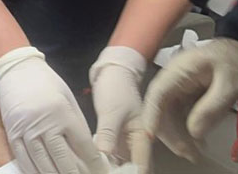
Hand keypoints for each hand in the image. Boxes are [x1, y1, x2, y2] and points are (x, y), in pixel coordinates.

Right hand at [0, 47, 109, 173]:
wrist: (15, 69)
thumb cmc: (46, 82)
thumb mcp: (68, 98)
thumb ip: (78, 124)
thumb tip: (88, 151)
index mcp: (62, 112)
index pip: (82, 145)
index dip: (93, 162)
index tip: (101, 171)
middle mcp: (43, 123)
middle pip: (63, 159)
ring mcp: (26, 130)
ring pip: (43, 163)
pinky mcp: (12, 133)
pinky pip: (24, 159)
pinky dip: (34, 171)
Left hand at [90, 46, 147, 163]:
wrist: (113, 73)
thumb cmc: (116, 88)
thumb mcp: (111, 112)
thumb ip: (108, 133)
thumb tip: (104, 155)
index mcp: (143, 136)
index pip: (141, 165)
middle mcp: (137, 142)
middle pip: (133, 166)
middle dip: (121, 172)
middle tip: (102, 172)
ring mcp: (126, 141)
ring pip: (122, 163)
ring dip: (112, 169)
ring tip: (97, 170)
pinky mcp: (115, 138)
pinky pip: (112, 155)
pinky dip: (105, 161)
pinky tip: (94, 164)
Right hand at [137, 38, 237, 165]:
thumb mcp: (230, 85)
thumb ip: (212, 107)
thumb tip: (195, 131)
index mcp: (179, 70)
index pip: (157, 94)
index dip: (152, 116)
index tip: (150, 136)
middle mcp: (174, 79)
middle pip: (161, 109)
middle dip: (171, 133)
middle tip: (188, 153)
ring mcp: (179, 87)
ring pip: (169, 114)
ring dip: (179, 135)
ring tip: (195, 152)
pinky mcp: (186, 94)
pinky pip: (180, 114)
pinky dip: (187, 130)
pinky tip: (197, 141)